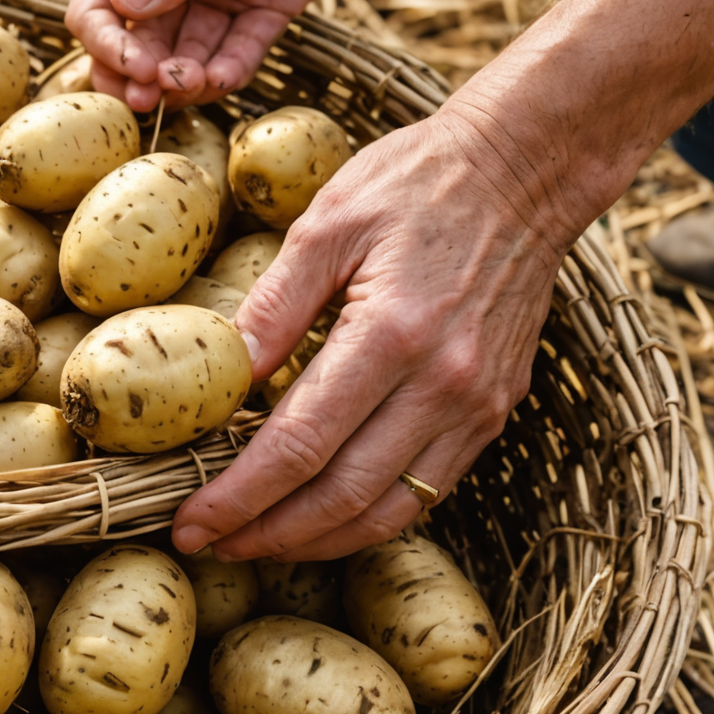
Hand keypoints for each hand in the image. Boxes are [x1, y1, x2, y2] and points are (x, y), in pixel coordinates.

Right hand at [66, 0, 373, 111]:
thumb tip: (123, 4)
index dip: (105, 36)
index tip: (129, 66)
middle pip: (136, 34)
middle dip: (139, 70)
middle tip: (148, 97)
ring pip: (182, 52)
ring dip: (182, 78)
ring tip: (194, 86)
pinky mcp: (255, 9)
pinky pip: (235, 50)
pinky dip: (228, 70)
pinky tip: (224, 79)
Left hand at [172, 107, 575, 559]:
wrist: (524, 169)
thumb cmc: (416, 183)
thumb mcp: (327, 224)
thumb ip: (272, 308)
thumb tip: (219, 378)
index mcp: (391, 335)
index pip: (299, 446)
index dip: (239, 496)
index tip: (189, 521)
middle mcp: (443, 385)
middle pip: (341, 496)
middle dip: (266, 533)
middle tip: (207, 544)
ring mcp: (476, 406)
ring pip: (388, 512)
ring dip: (315, 541)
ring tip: (254, 543)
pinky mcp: (493, 411)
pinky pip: (426, 491)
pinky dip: (368, 517)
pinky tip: (319, 515)